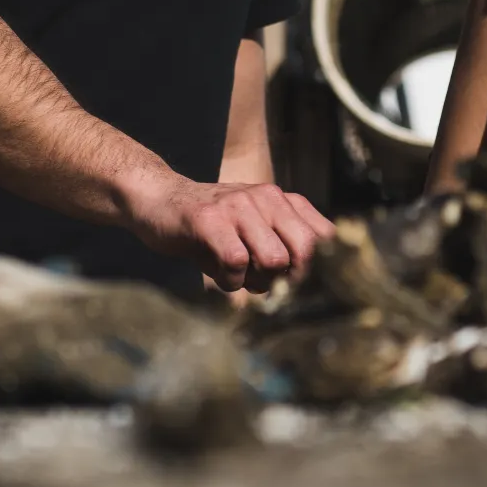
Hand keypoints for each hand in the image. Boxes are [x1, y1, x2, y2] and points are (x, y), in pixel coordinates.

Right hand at [130, 172, 334, 292]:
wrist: (159, 200)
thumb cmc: (213, 227)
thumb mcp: (255, 231)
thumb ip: (285, 250)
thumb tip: (313, 289)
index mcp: (284, 201)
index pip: (326, 237)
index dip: (319, 269)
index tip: (298, 285)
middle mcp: (267, 197)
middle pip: (305, 251)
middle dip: (290, 279)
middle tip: (267, 284)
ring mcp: (238, 206)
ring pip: (273, 258)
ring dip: (258, 281)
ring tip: (240, 277)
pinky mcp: (210, 220)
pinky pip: (236, 262)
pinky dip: (230, 281)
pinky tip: (220, 275)